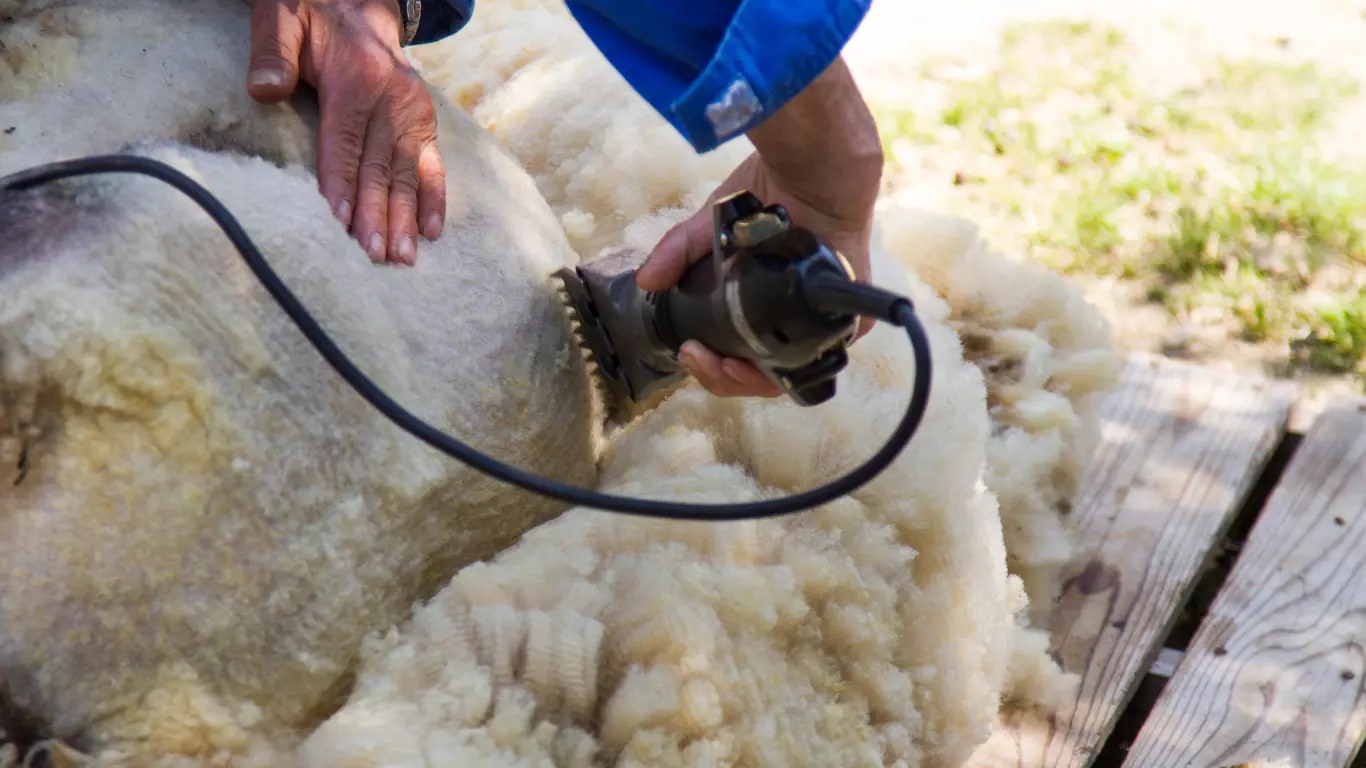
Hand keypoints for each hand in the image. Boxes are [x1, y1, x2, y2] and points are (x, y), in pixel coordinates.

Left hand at [243, 0, 444, 264]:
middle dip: (376, 215)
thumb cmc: (312, 17)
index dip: (342, 185)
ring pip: (407, 173)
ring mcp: (414, 112)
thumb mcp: (284, 18)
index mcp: (358, 78)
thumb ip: (274, 51)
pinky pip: (432, 165)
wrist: (356, 4)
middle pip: (380, 166)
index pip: (346, 142)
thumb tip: (264, 88)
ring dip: (405, 218)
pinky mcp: (425, 122)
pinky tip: (432, 232)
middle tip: (373, 256)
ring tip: (401, 258)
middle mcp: (393, 98)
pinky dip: (434, 199)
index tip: (339, 225)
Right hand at [635, 64, 882, 398]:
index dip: (711, 364)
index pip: (738, 352)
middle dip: (722, 377)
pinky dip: (785, 369)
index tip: (688, 350)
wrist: (813, 166)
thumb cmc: (771, 189)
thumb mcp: (711, 229)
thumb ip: (678, 254)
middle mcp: (792, 317)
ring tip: (721, 366)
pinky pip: (817, 360)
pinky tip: (756, 364)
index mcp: (764, 303)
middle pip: (758, 372)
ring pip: (784, 373)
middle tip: (697, 358)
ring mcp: (820, 321)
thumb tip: (645, 281)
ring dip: (747, 380)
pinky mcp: (848, 319)